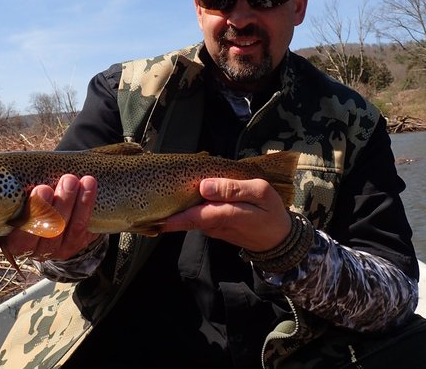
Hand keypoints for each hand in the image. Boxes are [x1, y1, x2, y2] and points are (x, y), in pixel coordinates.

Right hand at [0, 174, 98, 260]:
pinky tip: (88, 184)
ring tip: (69, 179)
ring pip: (55, 233)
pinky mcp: (71, 245)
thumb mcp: (10, 183)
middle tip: (43, 188)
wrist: (65, 197)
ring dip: (64, 204)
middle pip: (24, 241)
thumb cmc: (28, 185)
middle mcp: (20, 246)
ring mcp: (47, 249)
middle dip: (36, 213)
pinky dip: (85, 204)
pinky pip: (79, 227)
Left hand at [160, 178, 291, 251]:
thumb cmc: (270, 212)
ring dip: (176, 205)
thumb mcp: (260, 193)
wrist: (278, 239)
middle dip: (166, 210)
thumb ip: (232, 189)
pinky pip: (197, 215)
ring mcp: (211, 228)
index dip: (172, 217)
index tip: (152, 216)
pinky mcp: (212, 227)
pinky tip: (182, 192)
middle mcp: (213, 225)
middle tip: (147, 198)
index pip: (193, 217)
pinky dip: (188, 206)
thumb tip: (204, 186)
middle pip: (185, 217)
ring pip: (190, 216)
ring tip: (161, 189)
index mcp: (225, 215)